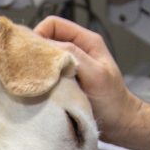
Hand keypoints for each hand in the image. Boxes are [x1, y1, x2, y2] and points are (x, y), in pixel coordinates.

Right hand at [34, 16, 141, 141]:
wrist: (119, 124)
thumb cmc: (112, 100)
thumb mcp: (95, 74)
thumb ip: (74, 56)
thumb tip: (46, 46)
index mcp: (86, 41)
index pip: (53, 24)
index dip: (39, 34)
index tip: (32, 54)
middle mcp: (76, 50)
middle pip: (46, 39)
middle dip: (35, 52)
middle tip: (29, 69)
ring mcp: (70, 66)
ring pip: (45, 58)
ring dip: (38, 68)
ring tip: (34, 80)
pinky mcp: (65, 81)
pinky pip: (47, 74)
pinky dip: (41, 79)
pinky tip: (40, 89)